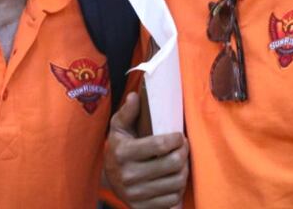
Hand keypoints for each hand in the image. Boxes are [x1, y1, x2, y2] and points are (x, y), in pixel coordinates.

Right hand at [105, 92, 188, 207]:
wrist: (108, 178)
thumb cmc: (118, 147)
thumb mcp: (119, 127)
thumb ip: (128, 112)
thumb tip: (135, 96)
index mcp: (123, 152)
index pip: (160, 145)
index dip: (176, 139)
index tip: (178, 135)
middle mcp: (128, 175)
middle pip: (172, 164)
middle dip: (184, 153)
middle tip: (184, 147)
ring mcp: (135, 194)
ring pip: (175, 183)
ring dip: (184, 170)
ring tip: (182, 161)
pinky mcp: (141, 207)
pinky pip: (171, 200)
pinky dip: (178, 189)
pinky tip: (175, 178)